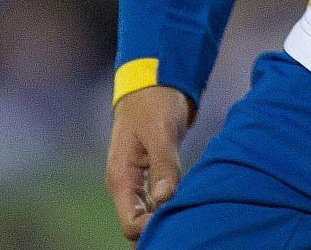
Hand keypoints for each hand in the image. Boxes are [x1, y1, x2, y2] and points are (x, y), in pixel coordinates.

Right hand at [106, 85, 193, 241]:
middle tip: (186, 224)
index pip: (130, 224)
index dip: (150, 230)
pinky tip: (187, 203)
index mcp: (121, 178)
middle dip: (158, 229)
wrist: (152, 81)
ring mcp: (136, 181)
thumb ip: (163, 165)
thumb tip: (166, 200)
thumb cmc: (154, 102)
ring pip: (147, 215)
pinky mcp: (148, 175)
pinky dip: (168, 206)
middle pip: (138, 224)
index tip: (176, 221)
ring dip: (164, 218)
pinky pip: (155, 202)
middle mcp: (126, 184)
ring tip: (189, 216)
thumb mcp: (160, 131)